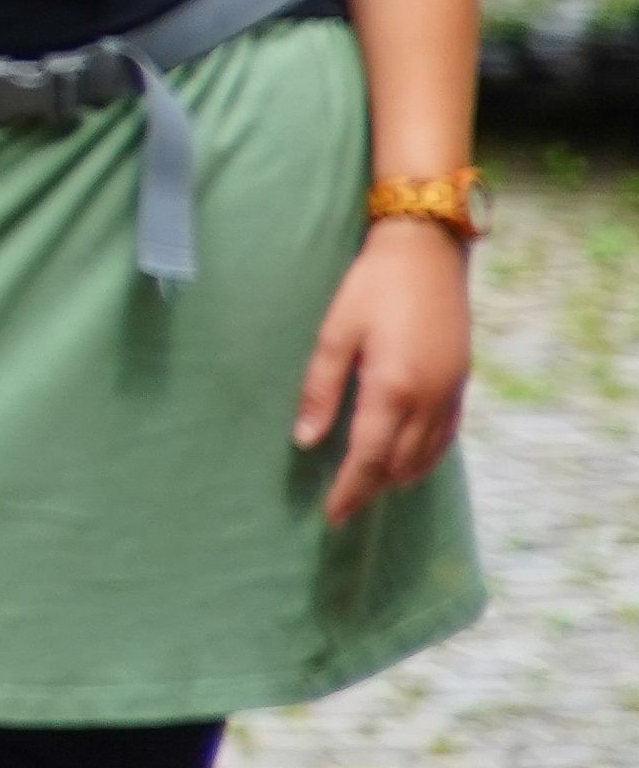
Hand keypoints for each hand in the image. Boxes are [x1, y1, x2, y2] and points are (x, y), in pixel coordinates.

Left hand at [295, 215, 470, 526]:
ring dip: (398, 476)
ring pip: (427, 456)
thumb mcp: (334, 333)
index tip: (331, 516)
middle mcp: (428, 399)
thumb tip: (306, 439)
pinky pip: (445, 437)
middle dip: (371, 488)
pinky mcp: (461, 382)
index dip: (349, 491)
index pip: (368, 459)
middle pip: (399, 465)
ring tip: (368, 486)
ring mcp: (450, 392)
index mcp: (392, 389)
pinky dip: (425, 457)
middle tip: (343, 503)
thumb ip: (320, 388)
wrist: (428, 251)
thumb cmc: (372, 286)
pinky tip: (407, 458)